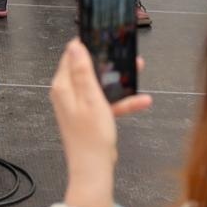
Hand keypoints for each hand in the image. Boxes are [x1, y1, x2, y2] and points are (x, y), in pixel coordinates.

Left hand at [50, 39, 151, 206]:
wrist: (94, 168)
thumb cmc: (91, 136)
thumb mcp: (91, 99)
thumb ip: (83, 71)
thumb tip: (74, 45)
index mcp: (63, 86)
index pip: (71, 56)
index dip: (88, 45)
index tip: (104, 38)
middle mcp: (67, 93)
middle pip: (88, 69)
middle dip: (108, 63)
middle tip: (126, 55)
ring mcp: (78, 105)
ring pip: (99, 85)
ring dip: (119, 82)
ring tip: (138, 71)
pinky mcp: (89, 115)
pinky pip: (105, 102)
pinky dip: (121, 101)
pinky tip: (142, 101)